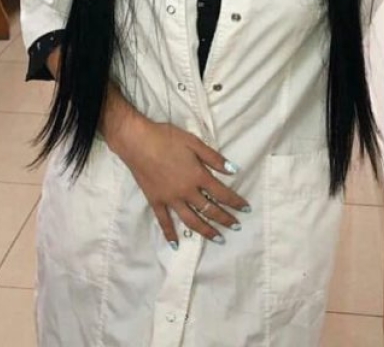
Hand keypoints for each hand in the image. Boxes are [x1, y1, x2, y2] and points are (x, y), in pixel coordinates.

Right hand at [111, 115, 249, 247]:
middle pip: (209, 209)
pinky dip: (170, 234)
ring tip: (218, 239)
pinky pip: (164, 221)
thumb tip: (233, 170)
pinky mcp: (155, 201)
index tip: (246, 209)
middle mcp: (186, 192)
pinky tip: (176, 244)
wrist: (137, 141)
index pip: (222, 193)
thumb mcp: (194, 142)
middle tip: (236, 226)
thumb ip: (213, 158)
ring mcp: (170, 199)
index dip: (235, 202)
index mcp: (198, 176)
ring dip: (206, 230)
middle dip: (225, 219)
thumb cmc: (166, 138)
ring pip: (191, 220)